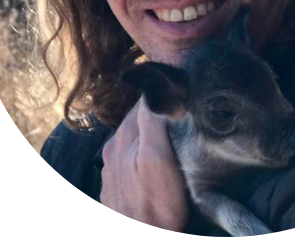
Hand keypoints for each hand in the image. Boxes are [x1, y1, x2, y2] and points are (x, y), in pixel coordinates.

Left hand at [100, 98, 188, 230]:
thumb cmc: (157, 205)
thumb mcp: (158, 158)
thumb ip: (152, 122)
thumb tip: (154, 88)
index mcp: (123, 138)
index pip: (144, 103)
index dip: (162, 94)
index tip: (182, 89)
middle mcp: (113, 149)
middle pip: (137, 118)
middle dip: (156, 109)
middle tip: (180, 106)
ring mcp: (112, 170)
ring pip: (133, 138)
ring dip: (149, 130)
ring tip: (171, 129)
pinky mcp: (115, 188)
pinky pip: (130, 157)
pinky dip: (143, 150)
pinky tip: (154, 157)